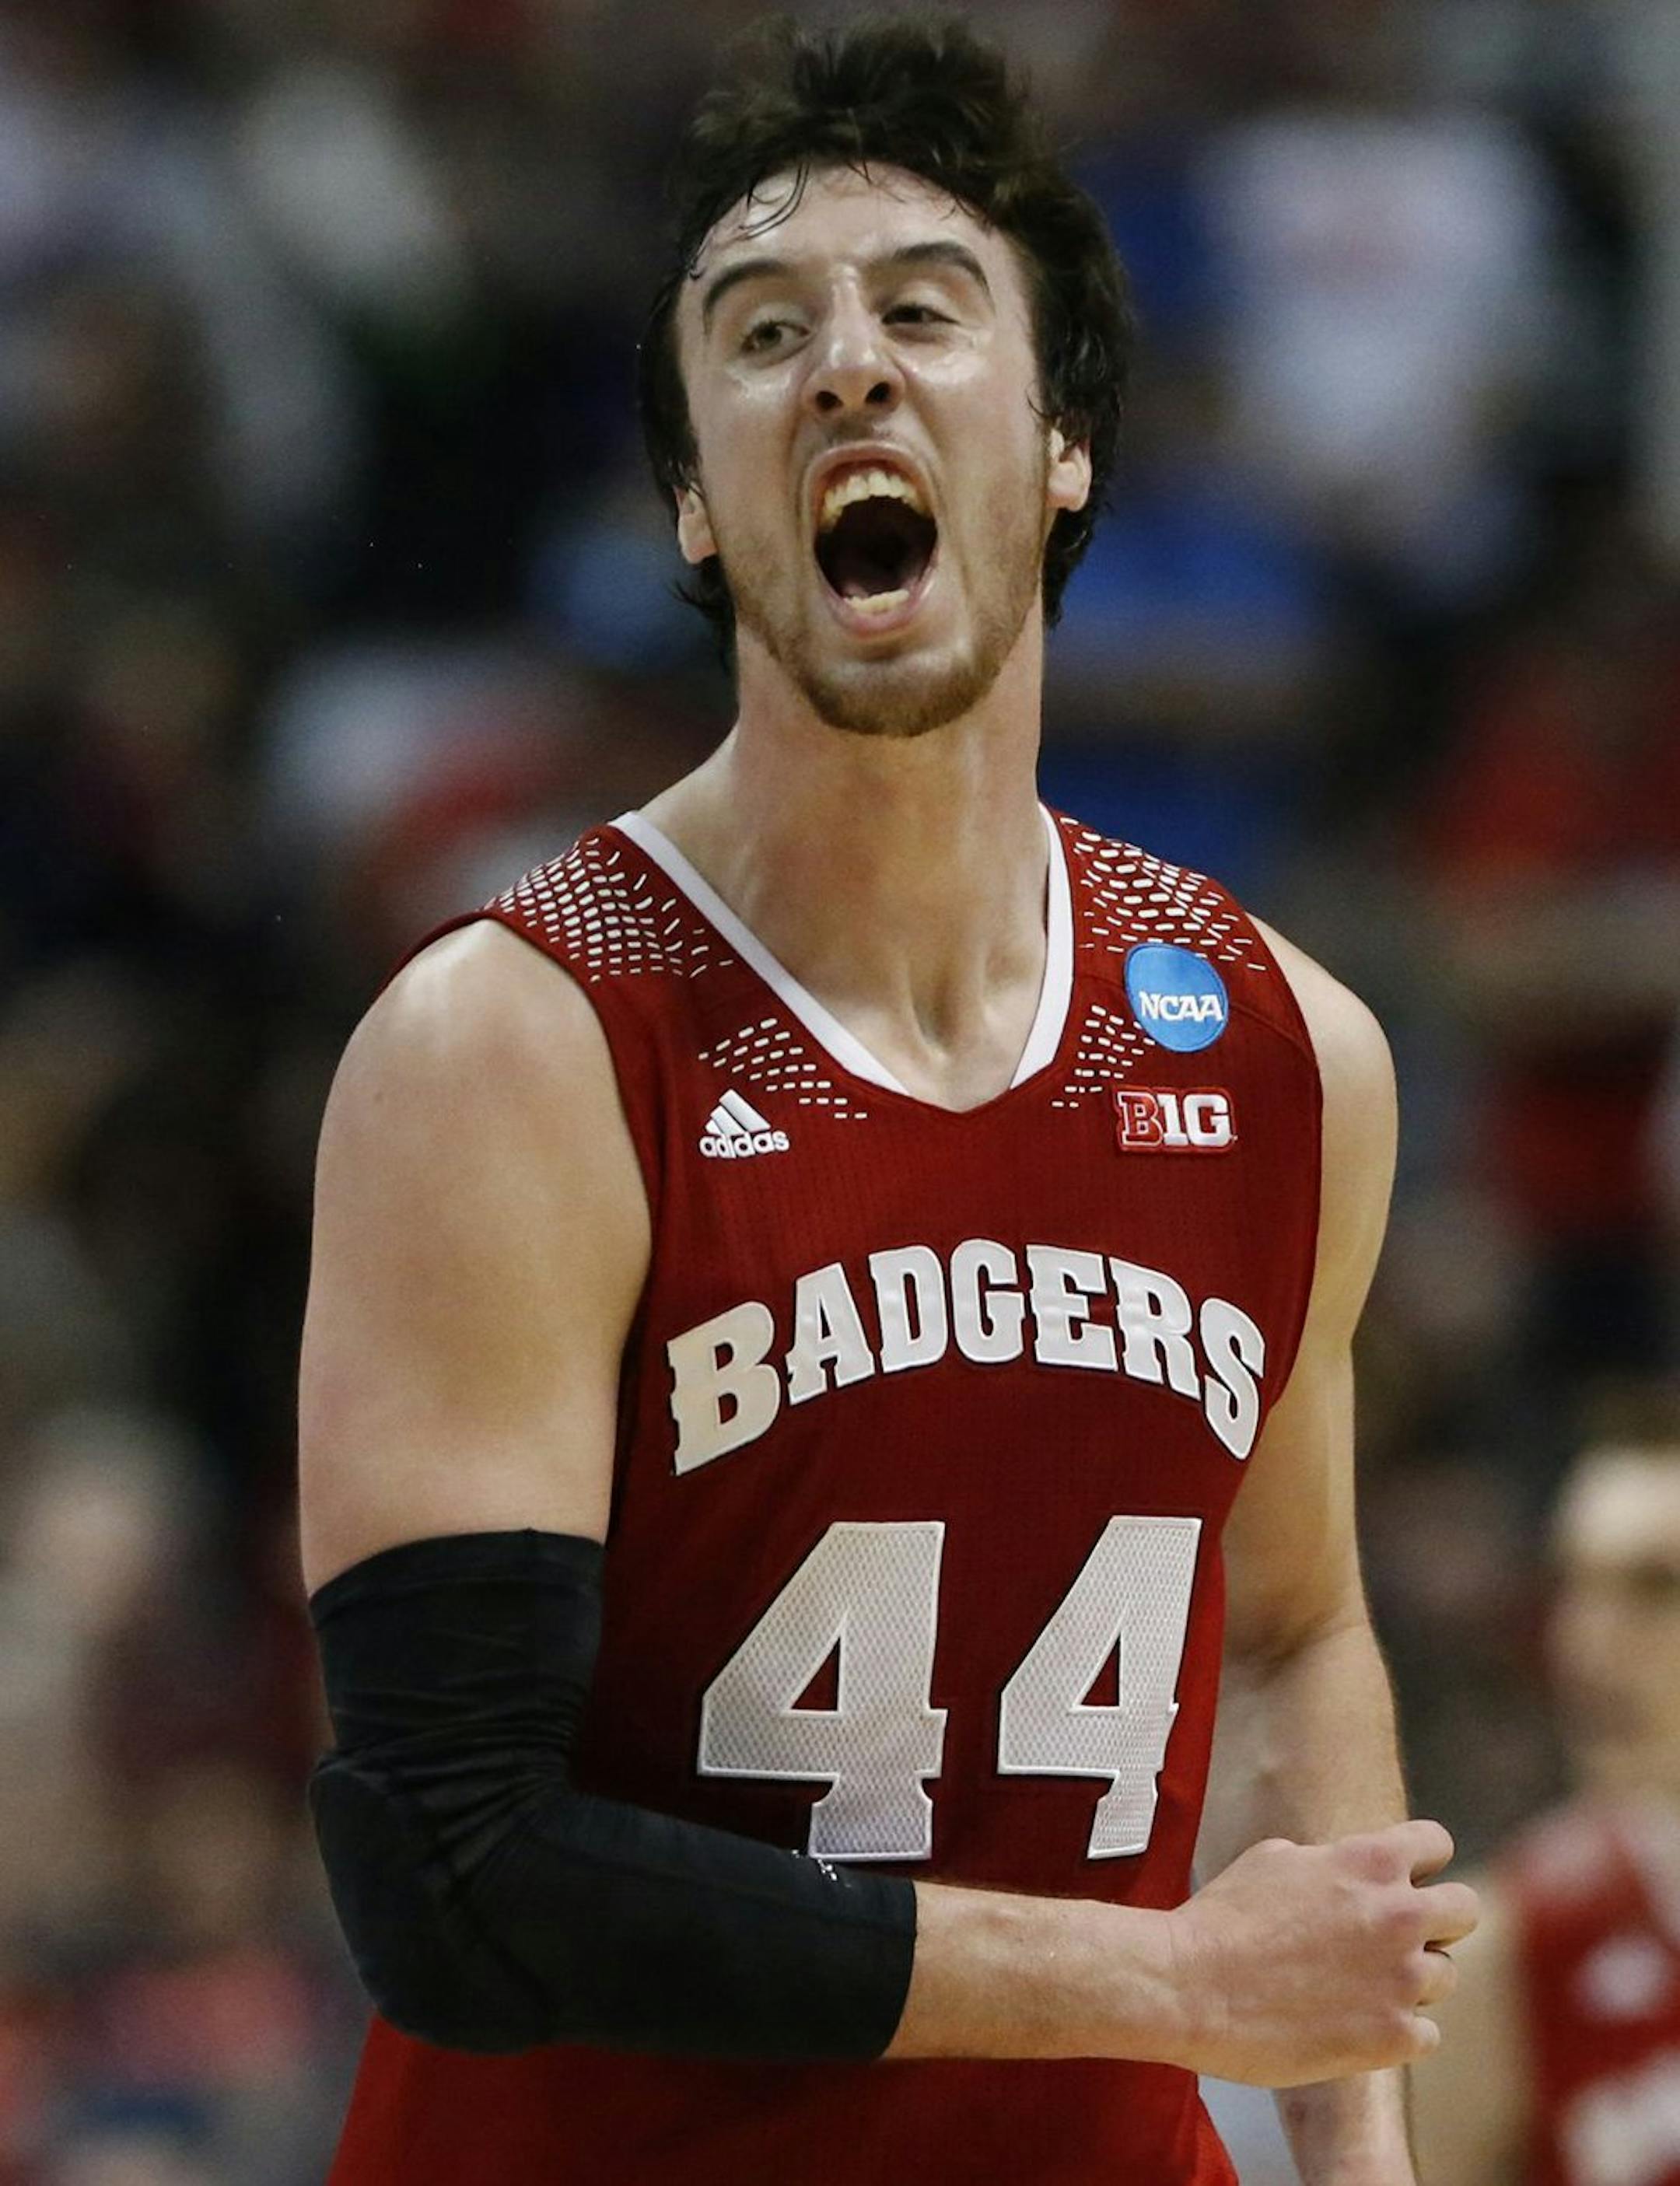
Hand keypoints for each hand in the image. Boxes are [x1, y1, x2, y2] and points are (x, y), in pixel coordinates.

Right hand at [1162, 1820, 1476, 2086]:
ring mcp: (1401, 1979)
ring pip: (1447, 1976)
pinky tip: (1355, 2024)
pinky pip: (1428, 2033)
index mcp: (1369, 1861)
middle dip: (1435, 1921)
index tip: (1400, 1880)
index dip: (1419, 1862)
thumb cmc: (1223, 1919)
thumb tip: (1346, 1874)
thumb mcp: (1275, 1859)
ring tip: (1360, 1987)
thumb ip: (1331, 1863)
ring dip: (1412, 1979)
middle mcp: (1398, 1916)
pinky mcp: (1393, 2037)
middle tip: (1395, 1939)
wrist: (1190, 1986)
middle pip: (1465, 1910)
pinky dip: (1397, 2031)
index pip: (1437, 1843)